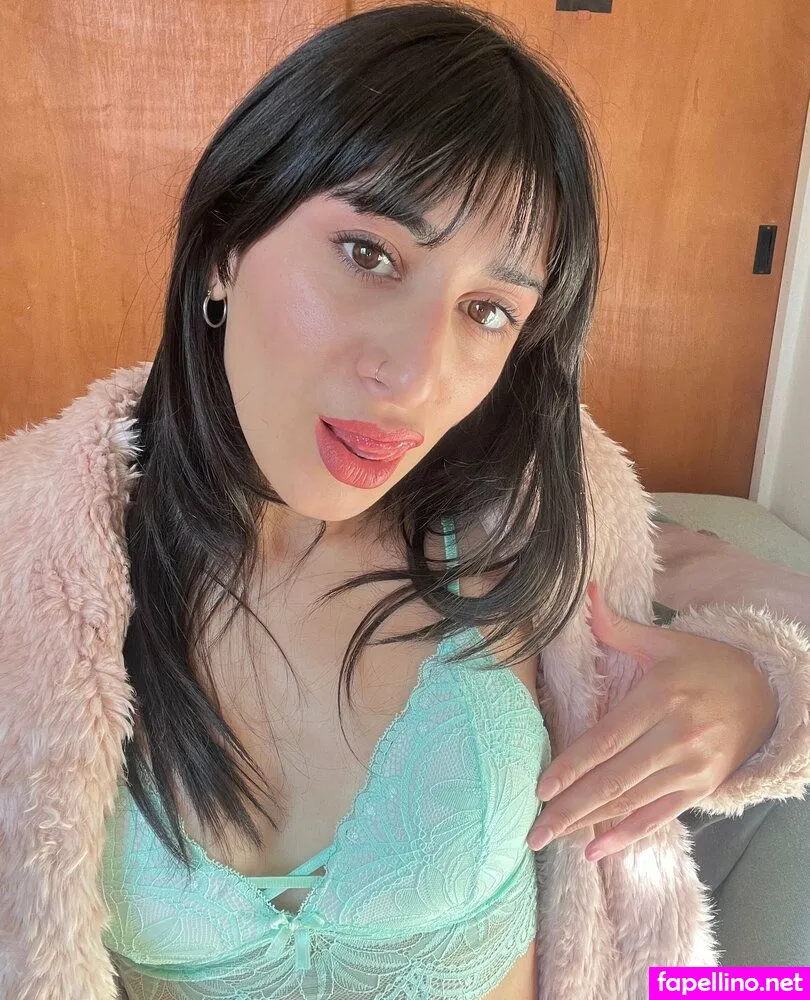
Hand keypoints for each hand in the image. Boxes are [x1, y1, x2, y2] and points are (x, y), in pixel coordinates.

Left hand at [527, 581, 777, 860]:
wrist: (767, 695)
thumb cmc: (706, 665)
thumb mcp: (665, 641)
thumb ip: (617, 627)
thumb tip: (584, 591)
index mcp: (661, 698)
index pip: (607, 739)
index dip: (573, 766)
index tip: (541, 787)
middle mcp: (676, 738)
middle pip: (614, 779)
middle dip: (570, 807)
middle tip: (533, 830)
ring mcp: (691, 768)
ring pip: (631, 802)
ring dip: (589, 824)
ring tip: (552, 837)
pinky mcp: (700, 789)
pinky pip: (658, 817)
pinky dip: (626, 835)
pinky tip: (595, 849)